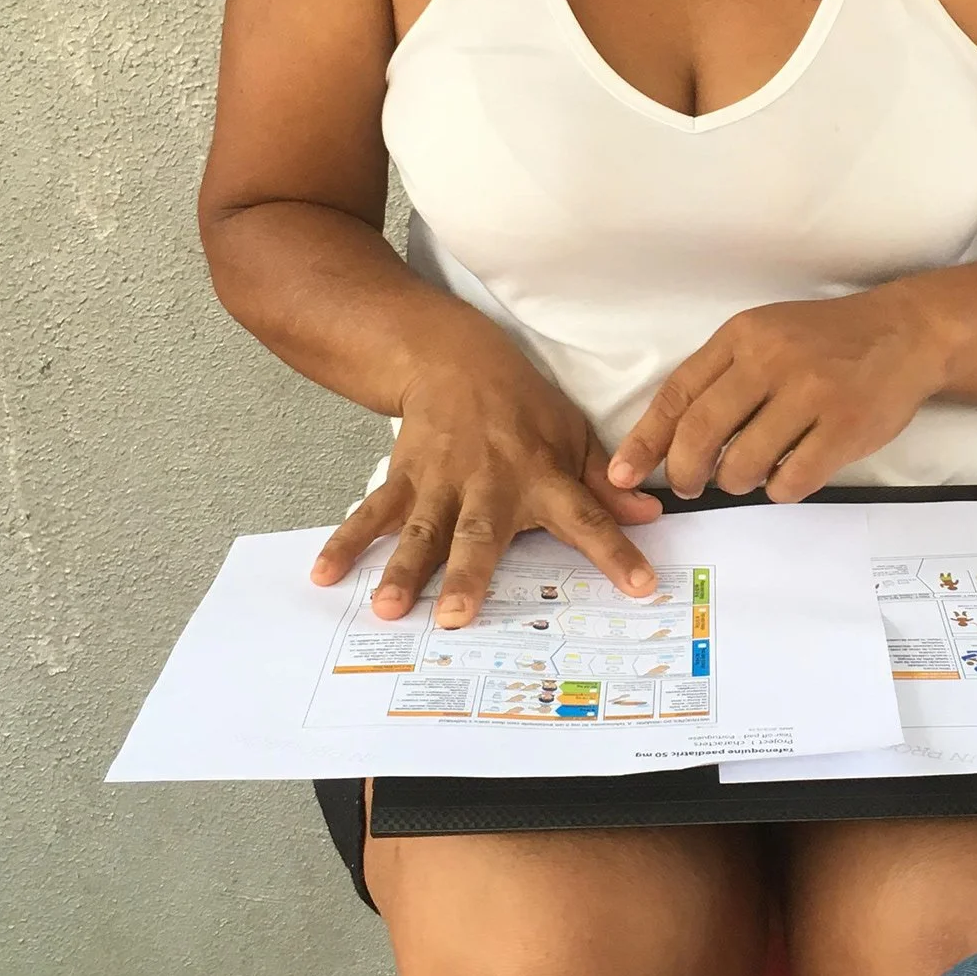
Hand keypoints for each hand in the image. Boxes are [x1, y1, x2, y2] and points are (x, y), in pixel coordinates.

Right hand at [311, 342, 661, 625]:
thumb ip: (606, 483)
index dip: (616, 551)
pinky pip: (373, 514)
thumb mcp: (574, 435)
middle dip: (468, 574)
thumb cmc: (523, 408)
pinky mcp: (403, 478)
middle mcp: (490, 482)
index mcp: (542, 475)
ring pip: (421, 530)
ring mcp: (441, 481)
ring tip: (388, 608)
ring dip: (404, 569)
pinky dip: (347, 543)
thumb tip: (651, 515)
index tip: (641, 585)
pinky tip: (325, 574)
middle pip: (480, 533)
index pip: (587, 516)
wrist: (454, 358)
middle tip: (457, 617)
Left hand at [606, 289, 951, 500]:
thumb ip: (721, 378)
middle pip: (701, 434)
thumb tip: (669, 440)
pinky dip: (780, 488)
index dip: (645, 440)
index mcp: (743, 336)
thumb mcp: (766, 337)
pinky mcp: (846, 427)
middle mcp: (772, 360)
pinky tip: (788, 474)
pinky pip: (791, 480)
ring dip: (736, 482)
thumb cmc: (825, 342)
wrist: (906, 333)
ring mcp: (811, 393)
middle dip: (685, 473)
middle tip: (690, 487)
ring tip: (748, 473)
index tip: (623, 473)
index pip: (677, 394)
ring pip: (743, 464)